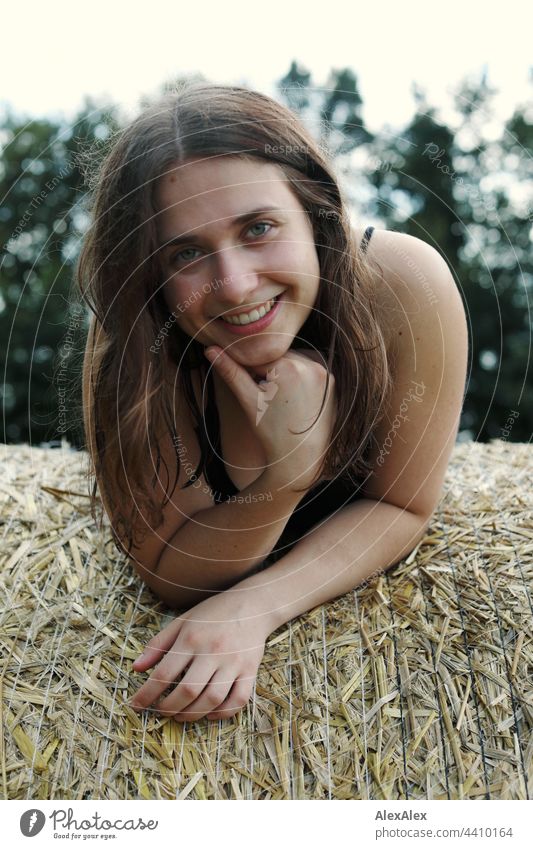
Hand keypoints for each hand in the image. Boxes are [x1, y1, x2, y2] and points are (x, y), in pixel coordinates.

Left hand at [128, 590, 272, 721]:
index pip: (164, 673)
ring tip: (180, 715)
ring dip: (192, 714)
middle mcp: (213, 651)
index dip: (146, 694)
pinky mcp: (251, 670)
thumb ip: (158, 645)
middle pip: (188, 691)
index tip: (135, 705)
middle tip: (160, 711)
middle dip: (168, 708)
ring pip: (212, 699)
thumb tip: (136, 669)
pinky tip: (209, 714)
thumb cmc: (213, 614)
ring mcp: (234, 662)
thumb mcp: (182, 622)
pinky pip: (238, 700)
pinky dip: (223, 713)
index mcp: (191, 638)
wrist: (253, 604)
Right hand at [204, 346, 335, 490]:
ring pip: (293, 360)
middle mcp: (310, 364)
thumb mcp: (248, 401)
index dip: (251, 375)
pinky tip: (296, 398)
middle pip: (277, 357)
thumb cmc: (271, 432)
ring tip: (283, 401)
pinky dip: (300, 376)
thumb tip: (210, 348)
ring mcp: (324, 371)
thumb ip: (231, 372)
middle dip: (269, 372)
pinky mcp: (332, 380)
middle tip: (270, 400)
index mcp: (288, 367)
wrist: (301, 457)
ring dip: (284, 372)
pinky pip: (309, 368)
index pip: (258, 358)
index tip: (257, 395)